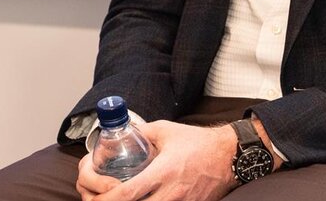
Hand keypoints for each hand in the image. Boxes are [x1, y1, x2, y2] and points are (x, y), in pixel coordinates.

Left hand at [75, 120, 237, 200]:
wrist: (228, 156)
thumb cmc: (198, 142)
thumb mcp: (166, 130)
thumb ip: (143, 132)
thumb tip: (126, 131)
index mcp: (162, 172)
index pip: (129, 193)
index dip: (109, 199)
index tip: (96, 198)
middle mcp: (171, 193)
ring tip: (122, 200)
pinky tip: (143, 200)